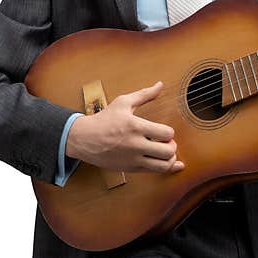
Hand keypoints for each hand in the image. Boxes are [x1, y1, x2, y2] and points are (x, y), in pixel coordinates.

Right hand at [65, 81, 184, 173]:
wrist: (85, 139)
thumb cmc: (104, 119)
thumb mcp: (123, 102)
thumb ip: (144, 94)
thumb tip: (160, 84)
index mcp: (136, 127)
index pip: (166, 133)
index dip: (169, 132)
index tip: (164, 131)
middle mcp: (135, 145)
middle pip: (167, 151)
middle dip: (172, 146)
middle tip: (167, 142)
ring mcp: (133, 159)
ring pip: (163, 166)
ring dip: (170, 160)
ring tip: (165, 153)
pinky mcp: (130, 168)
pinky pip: (153, 172)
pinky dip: (164, 168)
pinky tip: (168, 163)